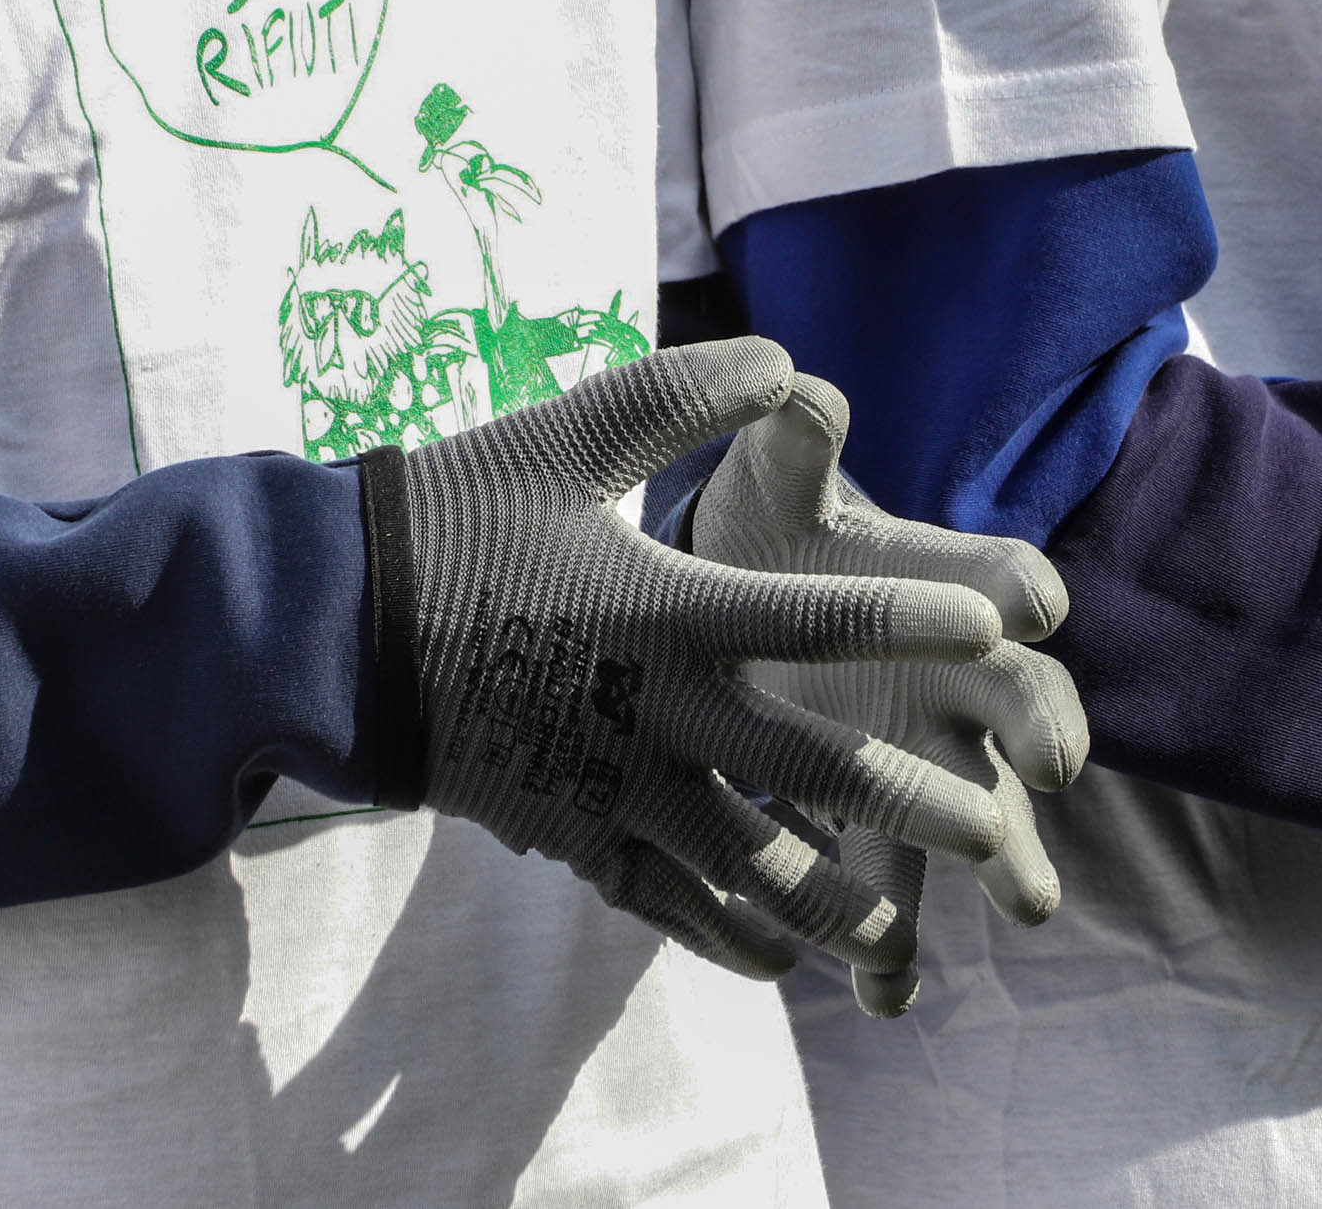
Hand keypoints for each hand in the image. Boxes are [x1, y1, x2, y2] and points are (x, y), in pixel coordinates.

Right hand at [368, 337, 1029, 982]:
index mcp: (665, 613)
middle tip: (993, 834)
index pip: (811, 616)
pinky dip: (727, 936)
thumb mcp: (560, 439)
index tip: (997, 628)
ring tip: (901, 927)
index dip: (907, 620)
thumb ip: (675, 398)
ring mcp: (614, 791)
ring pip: (746, 868)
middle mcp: (656, 714)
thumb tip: (785, 359)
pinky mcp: (571, 837)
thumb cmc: (450, 522)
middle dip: (909, 804)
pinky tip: (781, 962)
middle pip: (807, 772)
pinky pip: (665, 904)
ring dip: (829, 902)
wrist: (325, 633)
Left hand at [693, 373, 1087, 1014]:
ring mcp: (932, 759)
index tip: (1033, 605)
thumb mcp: (776, 487)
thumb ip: (793, 444)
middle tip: (1049, 765)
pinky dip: (897, 949)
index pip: (1000, 578)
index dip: (1014, 589)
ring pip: (984, 812)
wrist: (756, 604)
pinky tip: (883, 998)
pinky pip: (899, 893)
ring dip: (1010, 857)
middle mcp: (962, 676)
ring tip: (1030, 905)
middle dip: (1043, 728)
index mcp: (945, 585)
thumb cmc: (781, 536)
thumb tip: (801, 388)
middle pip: (1025, 701)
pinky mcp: (887, 829)